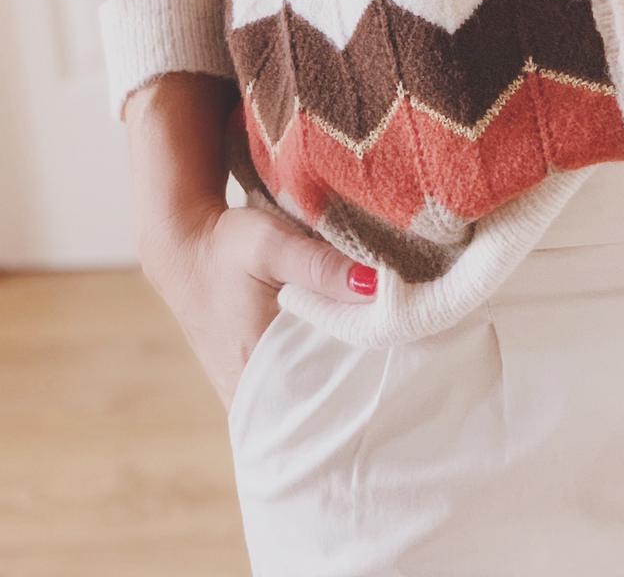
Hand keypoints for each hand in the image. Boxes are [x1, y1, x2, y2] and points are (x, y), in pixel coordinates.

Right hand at [125, 74, 374, 411]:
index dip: (364, 403)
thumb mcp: (272, 245)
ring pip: (307, 403)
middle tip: (408, 376)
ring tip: (389, 369)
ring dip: (341, 387)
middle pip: (318, 411)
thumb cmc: (226, 246)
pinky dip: (321, 378)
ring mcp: (248, 390)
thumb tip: (376, 286)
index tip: (406, 388)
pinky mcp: (249, 377)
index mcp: (256, 375)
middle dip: (360, 398)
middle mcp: (250, 395)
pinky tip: (351, 360)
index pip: (320, 411)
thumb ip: (320, 267)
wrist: (182, 247)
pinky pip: (294, 391)